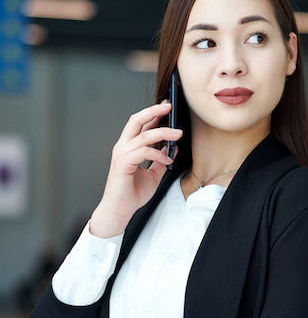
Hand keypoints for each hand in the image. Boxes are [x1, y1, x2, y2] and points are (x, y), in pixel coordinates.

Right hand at [89, 102, 182, 237]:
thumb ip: (161, 160)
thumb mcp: (154, 175)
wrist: (120, 210)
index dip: (152, 113)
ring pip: (143, 135)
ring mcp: (121, 154)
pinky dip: (157, 154)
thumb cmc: (132, 194)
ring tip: (178, 134)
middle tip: (168, 106)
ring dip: (163, 132)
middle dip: (153, 111)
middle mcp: (123, 147)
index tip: (166, 106)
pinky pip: (143, 152)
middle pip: (136, 120)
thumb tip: (171, 149)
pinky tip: (167, 160)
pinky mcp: (122, 164)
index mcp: (129, 147)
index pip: (140, 124)